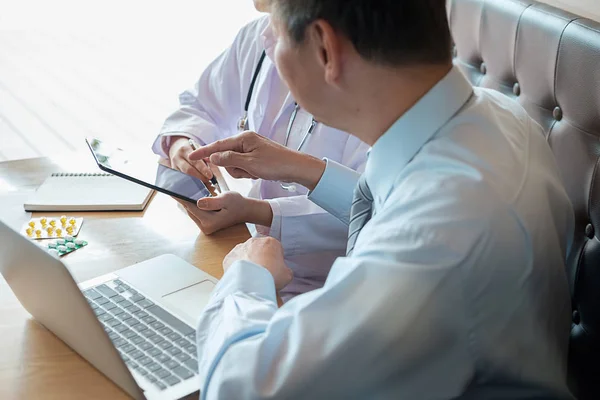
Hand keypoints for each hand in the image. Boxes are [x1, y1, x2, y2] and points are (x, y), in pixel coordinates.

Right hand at [168, 136, 213, 182]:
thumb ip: (205, 155)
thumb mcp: (197, 148)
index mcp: (184, 149)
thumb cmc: (190, 149)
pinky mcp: (173, 172)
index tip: (210, 175)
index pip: (194, 160)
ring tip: (205, 183)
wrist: (176, 148)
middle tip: (208, 181)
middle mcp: (177, 157)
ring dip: (196, 181)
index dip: (203, 169)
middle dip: (200, 177)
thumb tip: (214, 162)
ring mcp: (174, 166)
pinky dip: (191, 182)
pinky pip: (182, 179)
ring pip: (185, 176)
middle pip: (189, 170)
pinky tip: (198, 185)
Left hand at [176, 192, 272, 234]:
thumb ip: (212, 202)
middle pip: (189, 210)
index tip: (170, 189)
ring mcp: (206, 227)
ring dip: (186, 201)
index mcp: (209, 221)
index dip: (180, 197)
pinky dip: (192, 204)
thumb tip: (198, 202)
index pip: (190, 207)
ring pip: (191, 211)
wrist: (246, 210)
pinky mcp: (207, 224)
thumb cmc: (238, 203)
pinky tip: (188, 196)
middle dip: (181, 198)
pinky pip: (196, 213)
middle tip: (172, 186)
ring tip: (178, 189)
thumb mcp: (226, 199)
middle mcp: (206, 227)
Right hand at [188, 131, 325, 190]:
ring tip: (255, 172)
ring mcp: (251, 149)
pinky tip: (258, 173)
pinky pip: (243, 166)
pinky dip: (248, 172)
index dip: (204, 152)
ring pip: (234, 163)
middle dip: (233, 167)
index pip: (218, 145)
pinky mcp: (256, 157)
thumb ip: (229, 159)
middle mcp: (246, 141)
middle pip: (226, 156)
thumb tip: (214, 157)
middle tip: (248, 171)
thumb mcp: (250, 163)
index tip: (192, 155)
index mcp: (244, 138)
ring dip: (241, 171)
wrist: (296, 168)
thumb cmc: (276, 164)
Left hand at [223, 237, 292, 290]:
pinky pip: (234, 262)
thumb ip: (285, 270)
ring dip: (248, 262)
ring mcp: (240, 248)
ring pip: (245, 254)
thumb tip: (282, 272)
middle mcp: (254, 241)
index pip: (275, 248)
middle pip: (259, 249)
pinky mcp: (229, 257)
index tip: (275, 269)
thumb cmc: (270, 276)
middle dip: (261, 259)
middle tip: (263, 273)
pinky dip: (236, 269)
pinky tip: (241, 278)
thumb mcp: (287, 275)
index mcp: (271, 242)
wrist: (250, 283)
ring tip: (251, 277)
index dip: (276, 260)